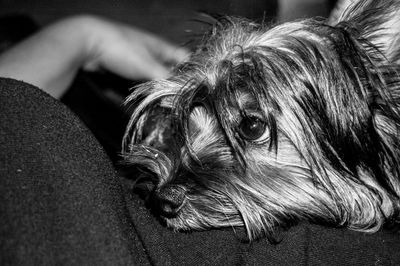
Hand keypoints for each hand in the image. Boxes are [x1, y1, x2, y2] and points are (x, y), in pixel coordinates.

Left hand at [0, 15, 188, 97]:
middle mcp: (152, 52)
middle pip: (171, 70)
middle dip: (176, 85)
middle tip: (183, 101)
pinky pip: (140, 81)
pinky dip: (145, 90)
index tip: (201, 89)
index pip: (186, 59)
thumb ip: (167, 81)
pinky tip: (147, 100)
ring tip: (167, 105)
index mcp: (162, 46)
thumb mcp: (148, 66)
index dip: (195, 72)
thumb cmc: (120, 48)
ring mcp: (137, 59)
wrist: (87, 42)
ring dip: (160, 90)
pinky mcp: (124, 67)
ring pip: (155, 77)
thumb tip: (181, 95)